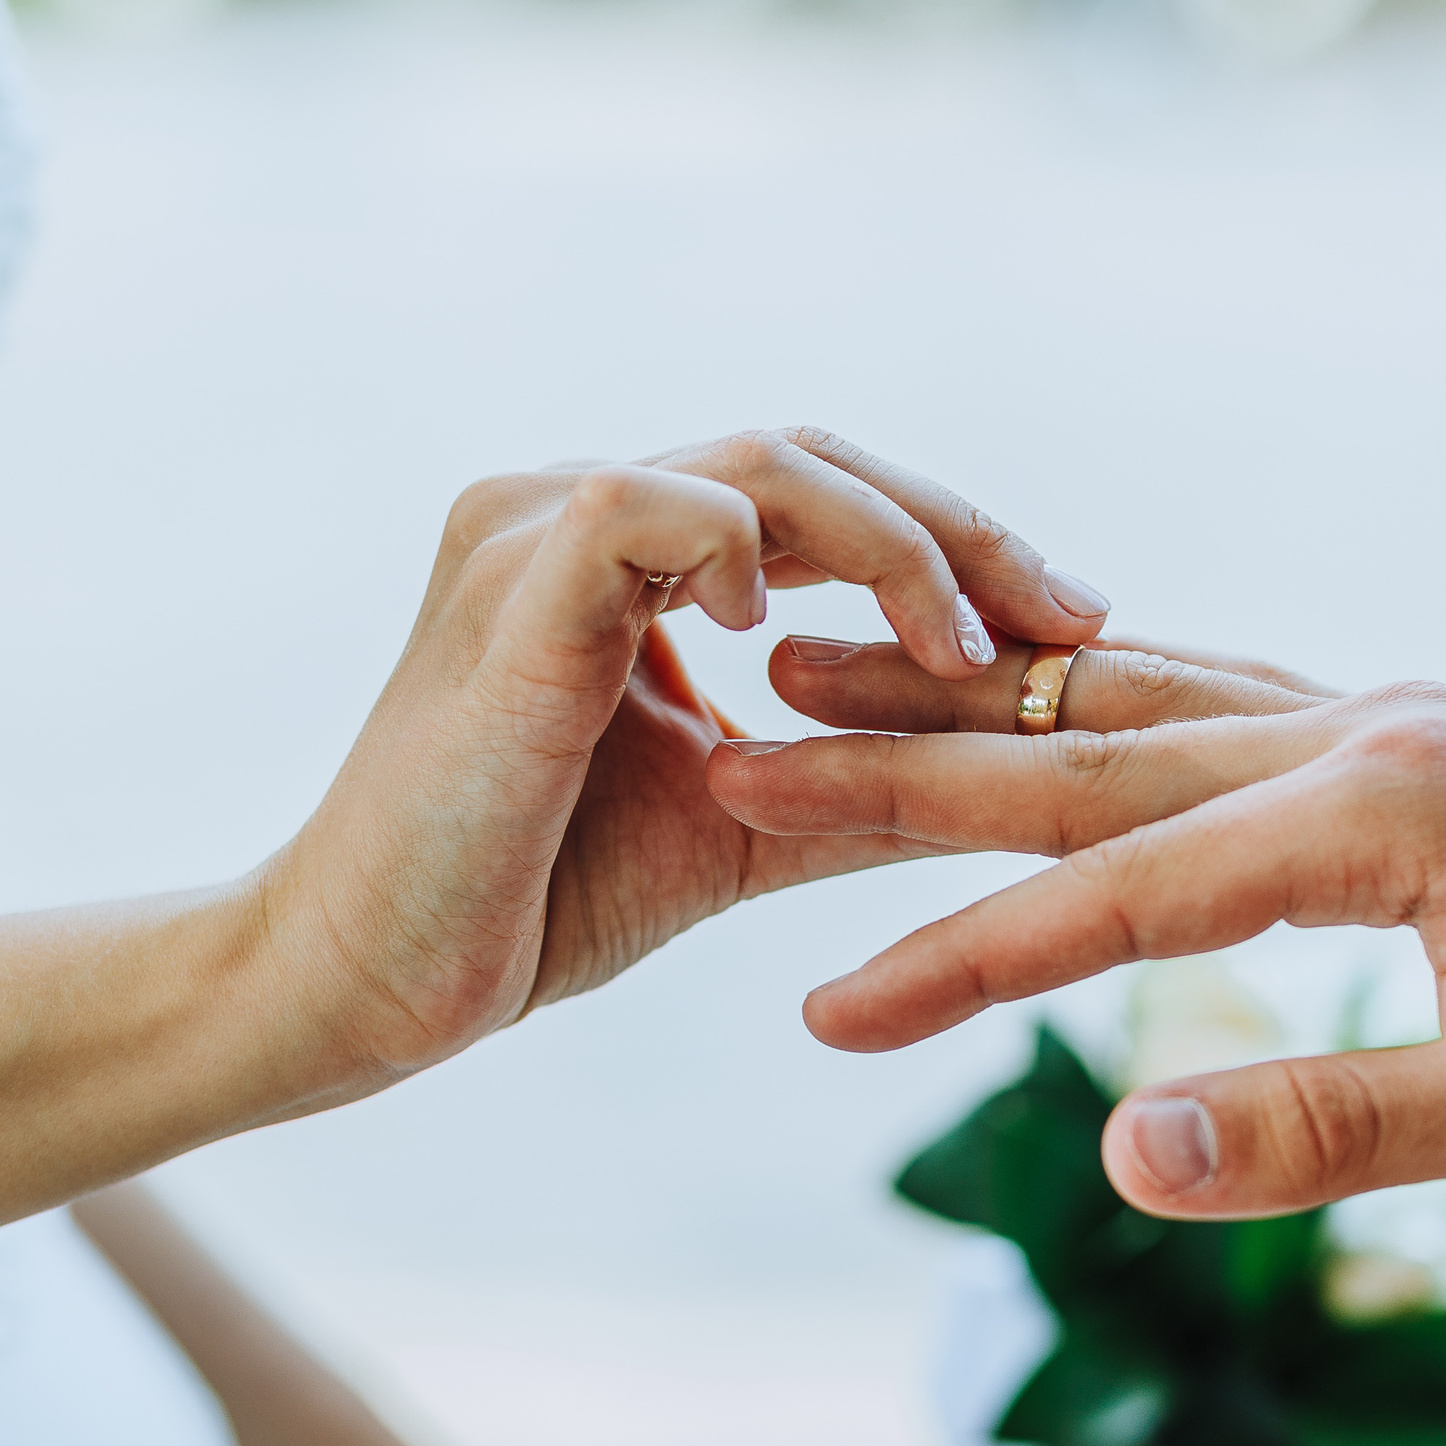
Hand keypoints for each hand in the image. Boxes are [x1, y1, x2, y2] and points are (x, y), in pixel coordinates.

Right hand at [259, 429, 1109, 1082]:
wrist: (374, 986)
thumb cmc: (538, 896)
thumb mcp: (748, 822)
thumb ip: (867, 779)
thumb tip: (1024, 774)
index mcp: (632, 558)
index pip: (820, 498)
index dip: (952, 541)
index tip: (1071, 620)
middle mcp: (578, 514)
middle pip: (810, 459)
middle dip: (955, 530)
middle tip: (1070, 618)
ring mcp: (533, 536)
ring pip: (754, 468)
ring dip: (887, 544)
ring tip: (966, 646)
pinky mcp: (505, 591)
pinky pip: (641, 513)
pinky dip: (740, 551)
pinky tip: (789, 638)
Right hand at [708, 651, 1445, 1218]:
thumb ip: (1334, 1124)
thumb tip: (1131, 1155)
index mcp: (1391, 806)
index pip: (1124, 889)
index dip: (964, 963)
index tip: (821, 1017)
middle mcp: (1365, 726)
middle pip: (1086, 744)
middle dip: (901, 767)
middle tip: (739, 749)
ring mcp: (1379, 715)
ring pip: (1129, 692)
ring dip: (968, 697)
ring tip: (819, 669)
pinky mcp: (1397, 737)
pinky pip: (1203, 691)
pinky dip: (1082, 691)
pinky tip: (1018, 686)